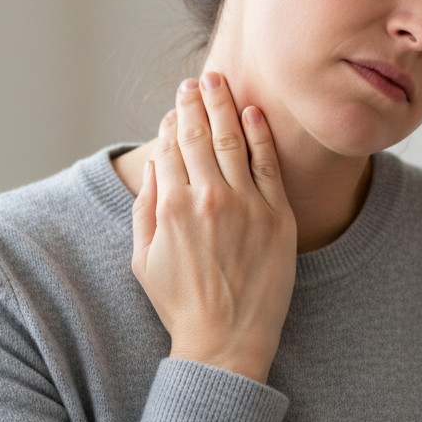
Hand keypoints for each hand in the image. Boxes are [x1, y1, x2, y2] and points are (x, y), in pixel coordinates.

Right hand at [130, 72, 296, 383]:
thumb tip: (154, 167)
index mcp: (172, 206)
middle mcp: (208, 198)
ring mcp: (246, 204)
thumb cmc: (181, 303)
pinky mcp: (277, 215)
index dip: (173, 122)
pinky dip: (260, 134)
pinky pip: (269, 164)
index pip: (171, 148)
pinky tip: (253, 112)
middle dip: (196, 102)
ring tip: (219, 81)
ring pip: (232, 140)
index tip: (177, 107)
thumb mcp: (143, 258)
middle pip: (200, 134)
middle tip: (196, 80)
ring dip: (224, 105)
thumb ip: (146, 208)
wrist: (226, 341)